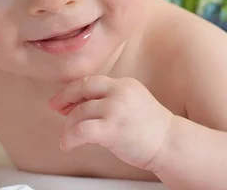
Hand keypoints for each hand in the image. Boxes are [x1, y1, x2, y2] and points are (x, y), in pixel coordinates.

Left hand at [49, 75, 173, 169]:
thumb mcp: (133, 102)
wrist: (170, 143)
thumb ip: (111, 98)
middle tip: (56, 108)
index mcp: (125, 84)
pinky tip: (67, 144)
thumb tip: (81, 104)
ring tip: (68, 136)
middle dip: (65, 98)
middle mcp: (120, 91)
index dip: (73, 90)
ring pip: (80, 112)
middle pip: (83, 88)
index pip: (91, 81)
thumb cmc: (152, 129)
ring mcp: (116, 109)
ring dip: (69, 126)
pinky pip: (81, 131)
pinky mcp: (113, 128)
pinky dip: (69, 138)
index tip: (63, 99)